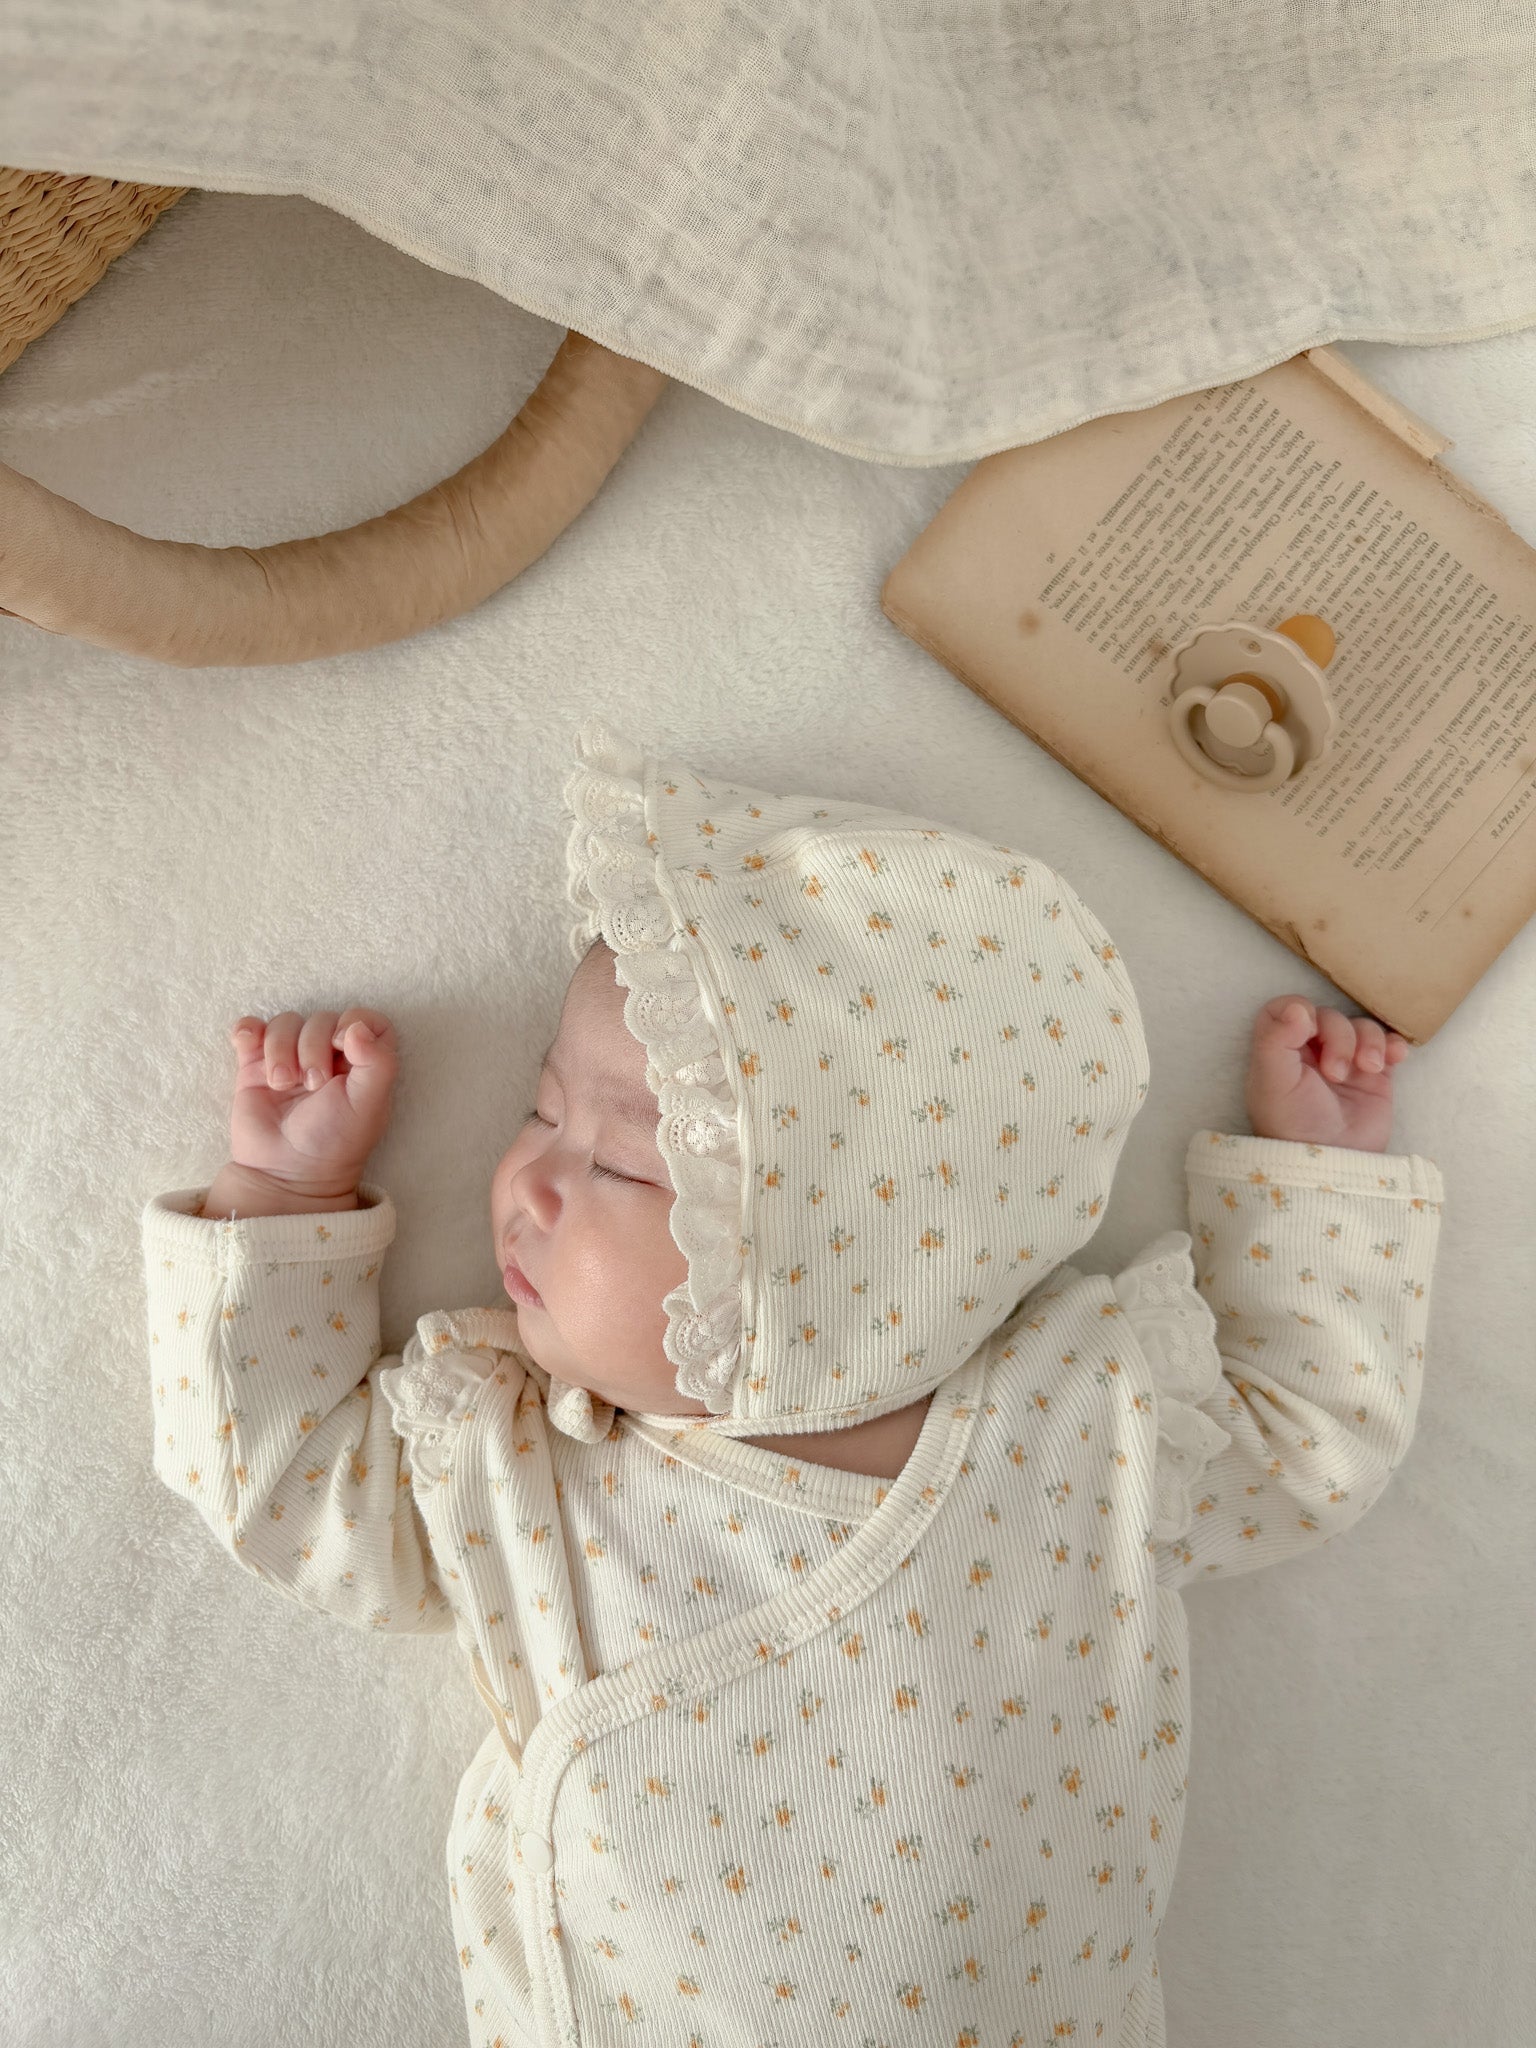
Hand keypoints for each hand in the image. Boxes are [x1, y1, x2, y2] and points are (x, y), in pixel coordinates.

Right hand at [225, 1008, 397, 1193]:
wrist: (285, 1172)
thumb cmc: (334, 1142)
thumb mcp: (368, 1106)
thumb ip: (378, 1063)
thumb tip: (358, 1026)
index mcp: (361, 1062)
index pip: (365, 1019)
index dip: (354, 1021)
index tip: (342, 1045)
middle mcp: (327, 1055)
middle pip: (320, 1019)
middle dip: (312, 1046)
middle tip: (312, 1085)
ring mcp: (290, 1058)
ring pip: (284, 1023)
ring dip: (280, 1049)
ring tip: (282, 1085)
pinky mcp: (256, 1066)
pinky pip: (250, 1029)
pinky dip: (246, 1029)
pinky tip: (247, 1044)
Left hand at [1244, 996, 1408, 1152]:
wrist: (1332, 1163)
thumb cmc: (1292, 1124)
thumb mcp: (1272, 1082)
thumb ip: (1275, 1039)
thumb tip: (1298, 1007)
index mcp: (1280, 1050)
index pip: (1288, 1009)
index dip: (1300, 1011)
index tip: (1307, 1030)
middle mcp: (1311, 1052)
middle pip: (1330, 1016)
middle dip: (1339, 1037)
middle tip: (1336, 1074)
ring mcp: (1345, 1062)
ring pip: (1361, 1026)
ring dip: (1368, 1042)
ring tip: (1367, 1070)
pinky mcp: (1375, 1076)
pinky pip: (1388, 1044)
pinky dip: (1393, 1045)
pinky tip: (1395, 1057)